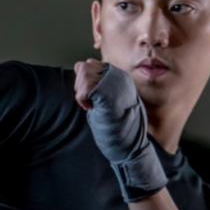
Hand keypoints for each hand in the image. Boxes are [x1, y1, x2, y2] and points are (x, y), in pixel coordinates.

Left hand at [73, 59, 166, 201]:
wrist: (129, 145)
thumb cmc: (117, 127)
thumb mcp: (106, 100)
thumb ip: (95, 82)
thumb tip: (80, 65)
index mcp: (120, 77)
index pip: (90, 64)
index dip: (84, 81)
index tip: (91, 99)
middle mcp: (118, 76)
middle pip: (85, 66)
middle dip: (80, 85)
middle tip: (89, 103)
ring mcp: (114, 84)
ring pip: (83, 74)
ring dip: (81, 92)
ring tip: (91, 106)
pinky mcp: (108, 94)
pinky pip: (85, 88)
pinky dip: (82, 99)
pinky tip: (91, 109)